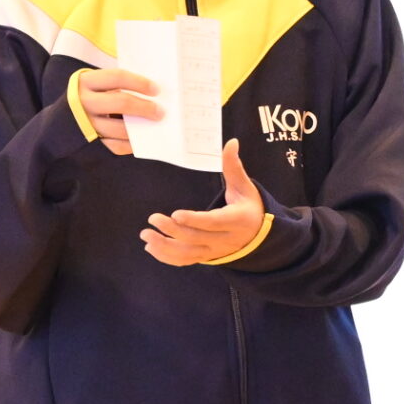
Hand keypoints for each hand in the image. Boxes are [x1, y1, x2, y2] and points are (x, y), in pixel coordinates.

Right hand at [76, 69, 161, 155]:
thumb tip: (149, 94)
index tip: (156, 90)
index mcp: (85, 81)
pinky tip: (139, 140)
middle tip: (159, 112)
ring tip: (152, 125)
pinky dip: (130, 144)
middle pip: (121, 103)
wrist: (53, 127)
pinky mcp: (88, 143)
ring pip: (119, 128)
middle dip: (144, 108)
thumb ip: (113, 87)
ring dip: (140, 128)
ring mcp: (85, 124)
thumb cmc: (83, 101)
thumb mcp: (91, 87)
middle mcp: (83, 101)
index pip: (117, 77)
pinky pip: (114, 146)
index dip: (139, 83)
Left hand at [142, 141, 265, 266]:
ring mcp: (215, 252)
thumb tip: (231, 142)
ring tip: (146, 236)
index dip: (195, 220)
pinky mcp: (206, 258)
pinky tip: (151, 247)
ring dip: (165, 246)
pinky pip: (185, 261)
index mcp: (237, 220)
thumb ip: (234, 166)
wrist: (258, 236)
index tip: (175, 214)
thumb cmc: (249, 207)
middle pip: (196, 238)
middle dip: (172, 230)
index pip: (214, 222)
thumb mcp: (245, 186)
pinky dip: (167, 257)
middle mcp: (225, 240)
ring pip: (188, 254)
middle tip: (153, 218)